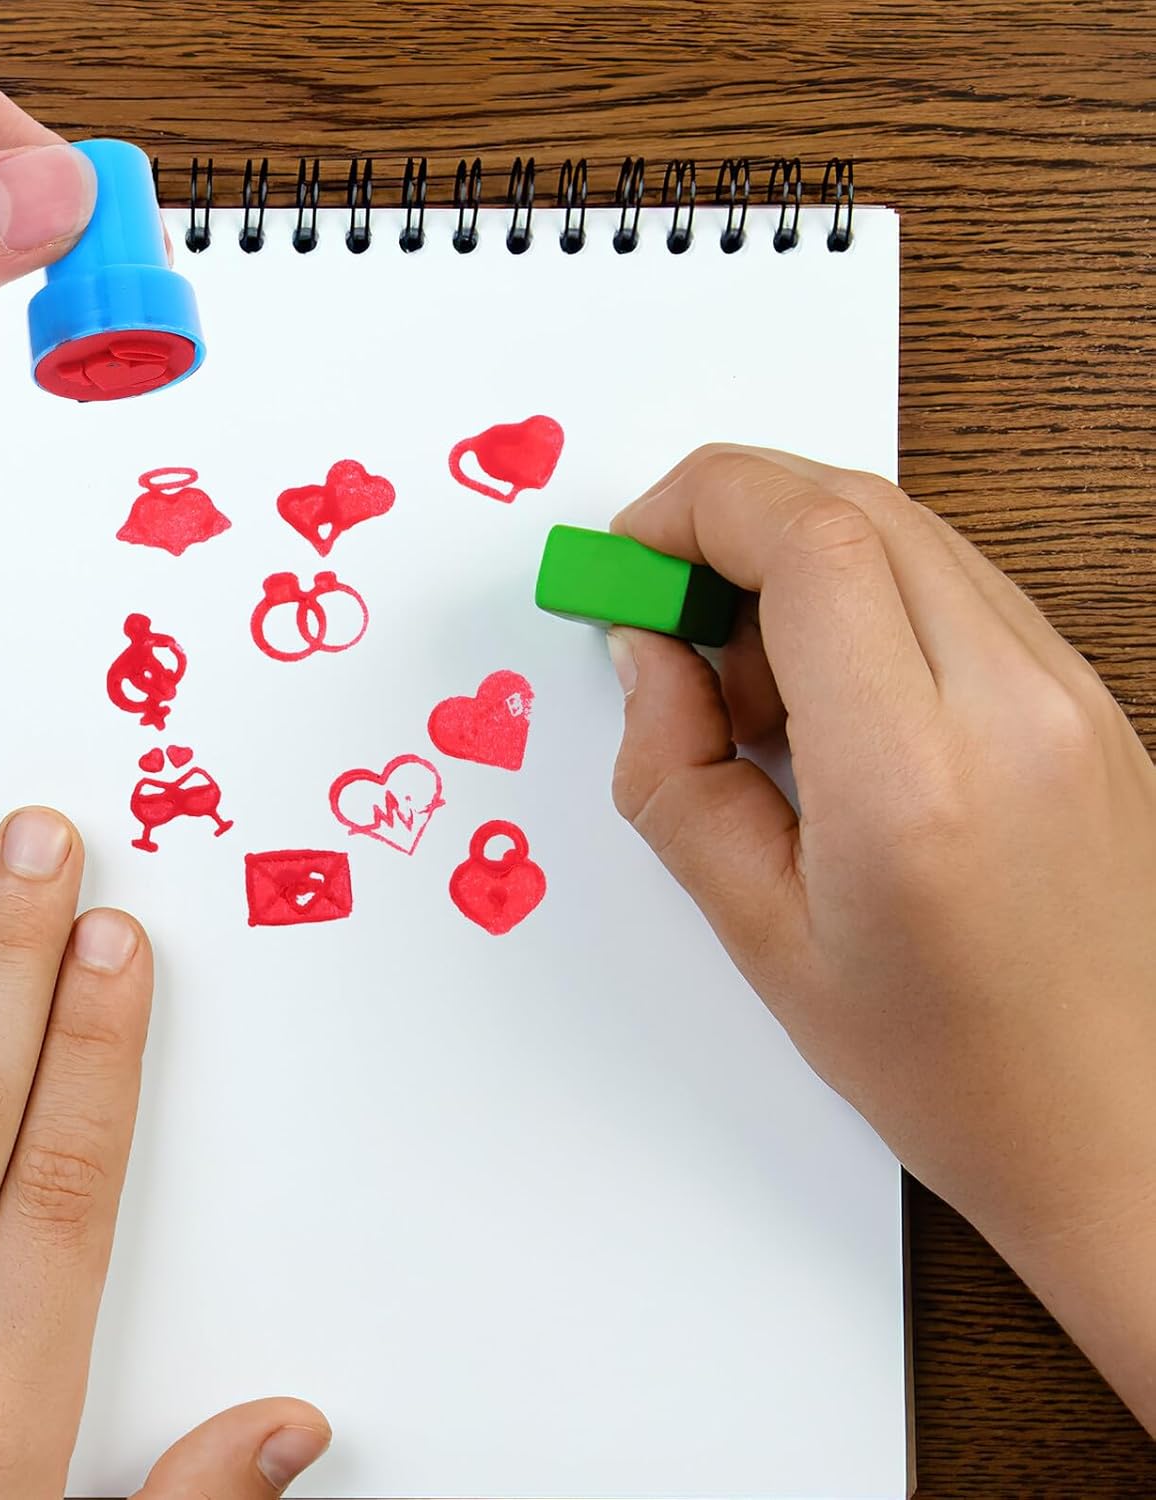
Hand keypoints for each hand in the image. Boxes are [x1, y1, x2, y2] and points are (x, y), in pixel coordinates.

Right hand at [607, 445, 1155, 1428]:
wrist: (1125, 1122)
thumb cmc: (951, 1065)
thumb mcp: (762, 937)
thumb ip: (676, 776)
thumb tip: (646, 653)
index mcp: (916, 777)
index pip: (808, 541)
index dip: (694, 511)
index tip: (629, 558)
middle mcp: (1016, 704)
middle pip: (856, 506)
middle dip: (731, 521)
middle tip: (667, 613)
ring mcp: (1069, 691)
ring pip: (907, 534)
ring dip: (796, 562)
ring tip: (752, 691)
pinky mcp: (1084, 695)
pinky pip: (953, 586)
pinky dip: (862, 598)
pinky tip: (829, 700)